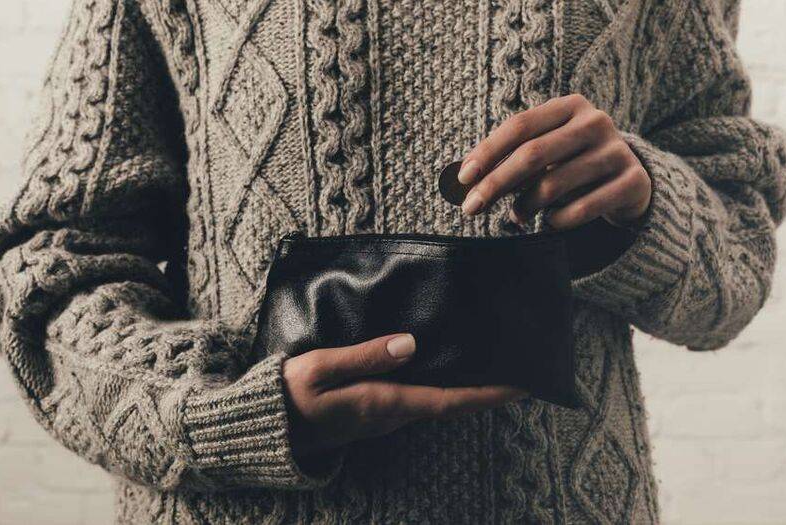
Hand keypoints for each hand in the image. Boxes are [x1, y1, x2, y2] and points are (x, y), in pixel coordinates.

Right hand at [282, 334, 524, 457]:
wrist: (263, 427)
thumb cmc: (288, 395)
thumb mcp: (320, 368)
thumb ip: (365, 356)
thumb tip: (410, 344)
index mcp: (384, 404)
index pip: (450, 401)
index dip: (488, 394)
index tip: (522, 386)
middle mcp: (391, 415)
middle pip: (452, 405)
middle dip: (488, 392)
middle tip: (520, 373)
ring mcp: (383, 417)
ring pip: (437, 403)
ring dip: (468, 391)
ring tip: (493, 368)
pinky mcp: (374, 413)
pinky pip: (420, 401)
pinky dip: (445, 390)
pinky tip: (449, 371)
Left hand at [457, 94, 650, 228]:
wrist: (631, 181)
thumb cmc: (572, 163)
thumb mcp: (546, 151)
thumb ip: (511, 158)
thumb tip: (463, 179)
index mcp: (570, 106)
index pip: (519, 126)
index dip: (488, 152)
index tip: (463, 178)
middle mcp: (596, 122)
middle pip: (532, 155)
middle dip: (495, 184)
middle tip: (471, 208)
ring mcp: (617, 151)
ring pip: (553, 185)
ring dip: (525, 206)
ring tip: (517, 215)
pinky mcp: (632, 181)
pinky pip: (580, 210)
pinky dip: (557, 221)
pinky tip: (551, 220)